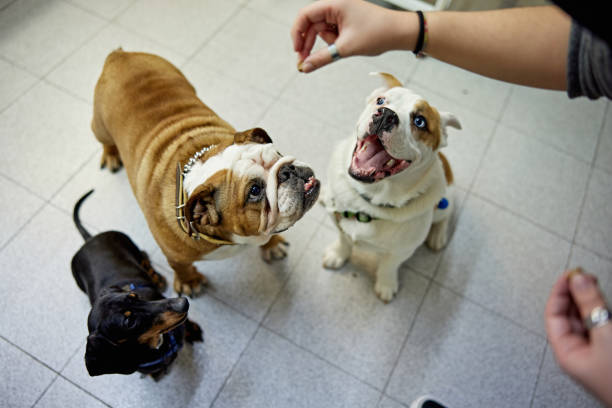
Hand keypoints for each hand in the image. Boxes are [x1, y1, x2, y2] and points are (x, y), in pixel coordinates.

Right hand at [290, 0, 417, 72]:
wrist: (399, 32)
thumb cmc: (377, 33)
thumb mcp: (346, 48)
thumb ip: (322, 58)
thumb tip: (305, 67)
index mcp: (335, 4)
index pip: (305, 15)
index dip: (298, 33)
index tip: (297, 50)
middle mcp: (336, 5)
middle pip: (311, 24)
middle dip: (308, 43)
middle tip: (305, 62)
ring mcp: (340, 13)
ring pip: (321, 31)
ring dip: (326, 44)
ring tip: (340, 49)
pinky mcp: (345, 21)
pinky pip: (331, 33)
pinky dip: (334, 43)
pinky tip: (345, 46)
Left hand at [545, 268, 611, 404]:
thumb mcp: (604, 334)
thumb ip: (590, 306)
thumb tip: (577, 279)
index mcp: (566, 352)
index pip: (553, 314)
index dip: (559, 291)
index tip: (569, 274)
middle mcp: (577, 352)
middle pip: (568, 315)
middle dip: (574, 293)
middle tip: (583, 276)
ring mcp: (594, 353)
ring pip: (585, 320)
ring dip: (587, 300)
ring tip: (593, 284)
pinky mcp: (608, 352)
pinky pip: (598, 327)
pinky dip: (600, 311)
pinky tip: (603, 302)